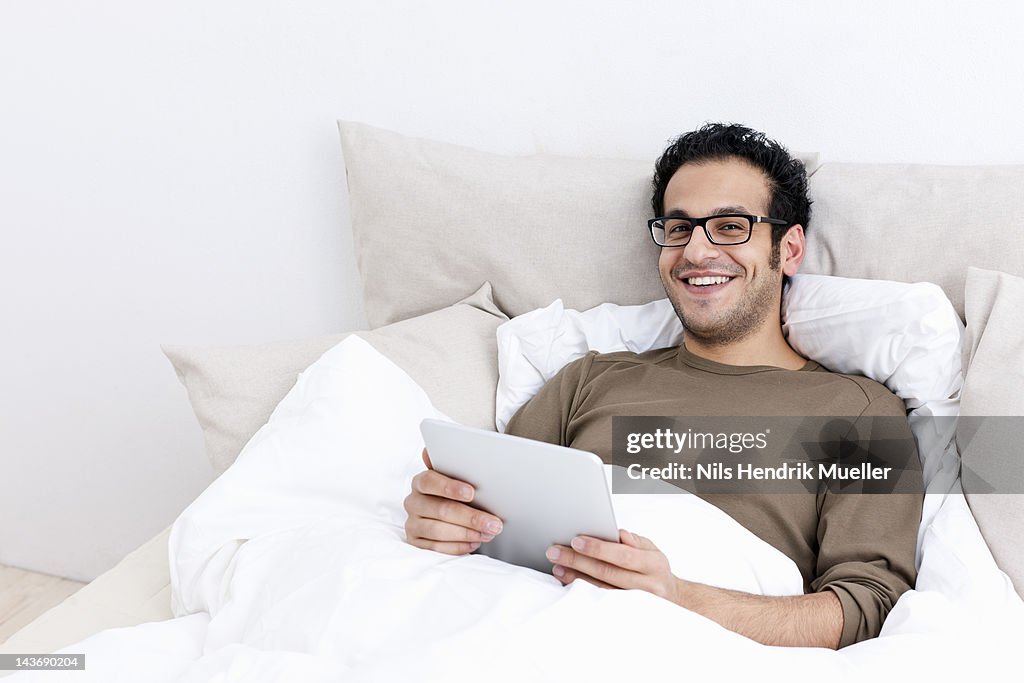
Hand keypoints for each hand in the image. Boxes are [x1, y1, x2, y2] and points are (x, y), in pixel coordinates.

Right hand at [403, 448, 503, 554]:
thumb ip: (456, 468)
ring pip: (438, 530)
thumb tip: (449, 450)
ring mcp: (412, 522)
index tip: (471, 493)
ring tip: (487, 534)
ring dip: (467, 533)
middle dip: (470, 517)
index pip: (430, 481)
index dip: (450, 487)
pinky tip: (474, 542)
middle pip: (440, 509)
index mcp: (421, 481)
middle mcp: (413, 501)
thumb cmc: (456, 493)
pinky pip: (436, 547)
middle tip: (493, 523)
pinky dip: (457, 546)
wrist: (449, 514)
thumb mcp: (457, 479)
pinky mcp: (415, 541)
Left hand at [546, 529, 679, 603]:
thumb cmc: (655, 570)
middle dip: (579, 560)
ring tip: (558, 567)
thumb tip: (617, 533)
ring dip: (576, 578)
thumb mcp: (652, 550)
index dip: (599, 548)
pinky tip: (568, 583)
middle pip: (608, 572)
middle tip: (556, 552)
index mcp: (653, 564)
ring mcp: (636, 603)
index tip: (576, 540)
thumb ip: (634, 541)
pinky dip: (582, 592)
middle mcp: (647, 585)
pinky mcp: (625, 613)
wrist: (672, 600)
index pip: (623, 555)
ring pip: (601, 590)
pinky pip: (601, 602)